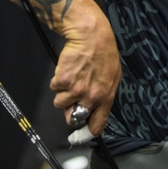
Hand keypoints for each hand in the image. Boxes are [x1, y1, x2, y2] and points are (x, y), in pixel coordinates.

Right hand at [49, 0, 121, 135]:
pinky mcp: (62, 81)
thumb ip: (105, 95)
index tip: (82, 132)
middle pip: (73, 118)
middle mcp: (91, 97)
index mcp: (106, 97)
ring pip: (60, 103)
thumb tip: (97, 110)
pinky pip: (54, 88)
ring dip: (63, 92)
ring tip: (72, 77)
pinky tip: (67, 68)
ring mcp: (76, 90)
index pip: (97, 124)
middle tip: (73, 96)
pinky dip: (57, 80)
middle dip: (70, 110)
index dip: (87, 130)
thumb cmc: (104, 53)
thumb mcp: (113, 76)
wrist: (91, 36)